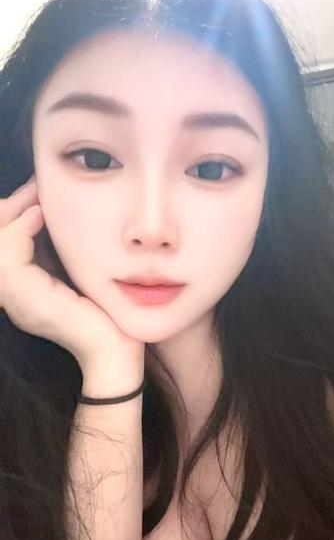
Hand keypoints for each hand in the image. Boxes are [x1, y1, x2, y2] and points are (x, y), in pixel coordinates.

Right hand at [0, 175, 144, 367]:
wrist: (117, 351)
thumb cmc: (107, 314)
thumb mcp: (76, 272)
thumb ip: (59, 250)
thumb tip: (51, 211)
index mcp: (21, 291)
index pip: (1, 247)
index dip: (11, 216)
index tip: (36, 194)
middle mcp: (11, 297)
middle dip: (8, 210)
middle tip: (35, 189)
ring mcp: (15, 301)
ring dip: (12, 215)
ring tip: (37, 198)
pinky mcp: (27, 301)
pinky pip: (8, 258)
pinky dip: (20, 230)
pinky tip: (40, 214)